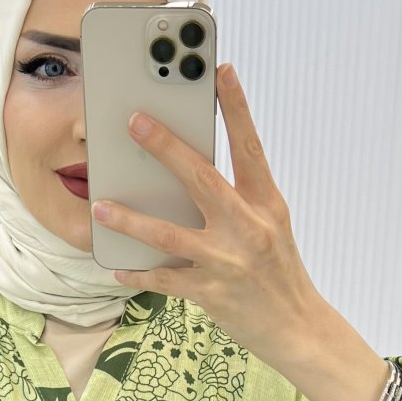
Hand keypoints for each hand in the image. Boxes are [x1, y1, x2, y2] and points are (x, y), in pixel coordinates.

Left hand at [91, 63, 323, 370]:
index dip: (236, 108)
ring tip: (102, 206)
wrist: (299, 329)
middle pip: (202, 179)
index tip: (221, 71)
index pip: (250, 148)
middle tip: (136, 122)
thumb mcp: (271, 225)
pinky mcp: (212, 293)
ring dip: (131, 219)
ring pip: (170, 234)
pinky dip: (139, 273)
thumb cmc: (280, 272)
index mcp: (266, 204)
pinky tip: (118, 266)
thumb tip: (194, 171)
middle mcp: (248, 228)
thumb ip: (241, 198)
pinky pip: (165, 279)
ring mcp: (228, 261)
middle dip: (166, 148)